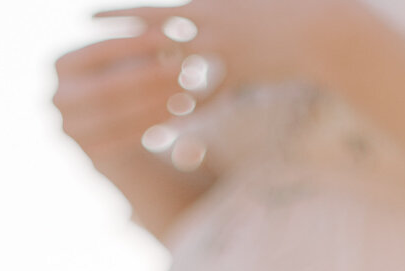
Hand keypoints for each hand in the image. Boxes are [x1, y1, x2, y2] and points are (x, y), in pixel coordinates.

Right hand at [54, 32, 186, 167]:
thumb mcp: (126, 58)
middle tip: (180, 70)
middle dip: (146, 78)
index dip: (133, 44)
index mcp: (61, 64)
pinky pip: (123, 139)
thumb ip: (141, 46)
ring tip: (183, 92)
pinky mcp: (90, 154)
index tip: (166, 38)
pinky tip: (174, 113)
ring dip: (153, 104)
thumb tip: (166, 36)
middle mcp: (59, 98)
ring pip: (116, 116)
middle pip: (106, 88)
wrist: (109, 128)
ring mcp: (71, 129)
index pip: (99, 51)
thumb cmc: (122, 80)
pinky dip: (150, 125)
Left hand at [92, 0, 355, 93]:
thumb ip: (209, 2)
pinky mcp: (238, 76)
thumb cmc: (281, 7)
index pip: (150, 10)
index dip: (117, 14)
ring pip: (173, 72)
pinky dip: (184, 110)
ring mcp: (220, 54)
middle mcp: (206, 26)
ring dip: (145, 86)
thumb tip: (186, 3)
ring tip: (115, 97)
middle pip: (151, 41)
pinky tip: (162, 125)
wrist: (318, 25)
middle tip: (86, 61)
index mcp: (202, 3)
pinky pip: (204, 98)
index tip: (88, 17)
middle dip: (119, 51)